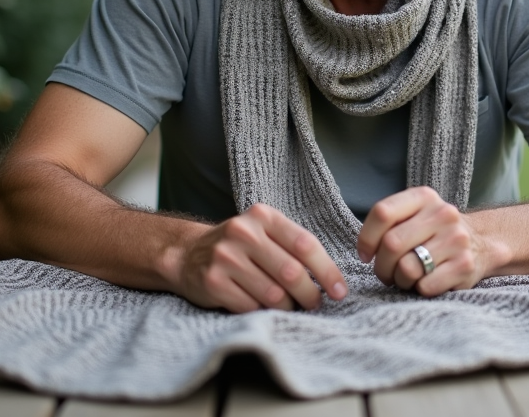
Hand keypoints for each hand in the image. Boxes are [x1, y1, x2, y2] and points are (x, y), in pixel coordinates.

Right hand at [178, 203, 346, 312]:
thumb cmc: (240, 247)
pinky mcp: (213, 282)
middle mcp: (243, 232)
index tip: (340, 291)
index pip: (305, 244)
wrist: (188, 254)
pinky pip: (251, 307)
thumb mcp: (264, 233)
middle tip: (315, 304)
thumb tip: (331, 280)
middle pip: (291, 272)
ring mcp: (226, 257)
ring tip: (289, 306)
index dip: (327, 271)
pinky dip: (263, 313)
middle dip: (310, 294)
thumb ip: (293, 247)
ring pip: (273, 294)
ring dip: (288, 307)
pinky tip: (262, 308)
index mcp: (263, 216)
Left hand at [357, 186, 485, 295]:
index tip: (366, 254)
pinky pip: (425, 286)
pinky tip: (425, 281)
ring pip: (406, 268)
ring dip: (399, 280)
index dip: (366, 238)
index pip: (383, 213)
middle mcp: (443, 214)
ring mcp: (456, 240)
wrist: (482, 243)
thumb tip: (365, 250)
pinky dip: (418, 289)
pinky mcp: (465, 266)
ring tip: (406, 277)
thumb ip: (389, 222)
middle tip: (386, 272)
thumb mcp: (415, 214)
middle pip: (391, 244)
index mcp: (424, 197)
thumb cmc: (434, 232)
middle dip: (381, 266)